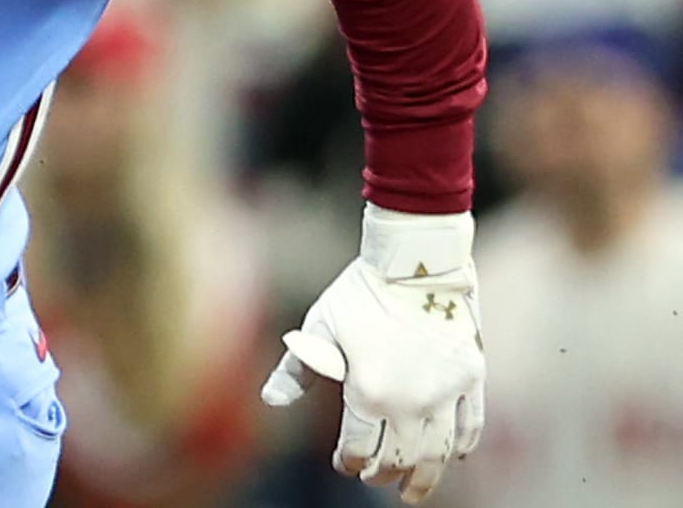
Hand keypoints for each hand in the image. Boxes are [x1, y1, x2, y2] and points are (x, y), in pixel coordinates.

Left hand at [262, 206, 484, 503]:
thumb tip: (270, 400)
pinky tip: (453, 455)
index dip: (349, 463)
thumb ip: (298, 370)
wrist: (415, 259)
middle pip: (400, 459)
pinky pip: (471, 426)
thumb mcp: (321, 326)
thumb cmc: (360, 291)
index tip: (344, 464)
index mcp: (369, 393)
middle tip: (378, 481)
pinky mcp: (472, 379)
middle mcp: (411, 403)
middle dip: (384, 475)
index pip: (358, 450)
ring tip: (413, 491)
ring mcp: (446, 394)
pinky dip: (461, 446)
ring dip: (426, 476)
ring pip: (438, 453)